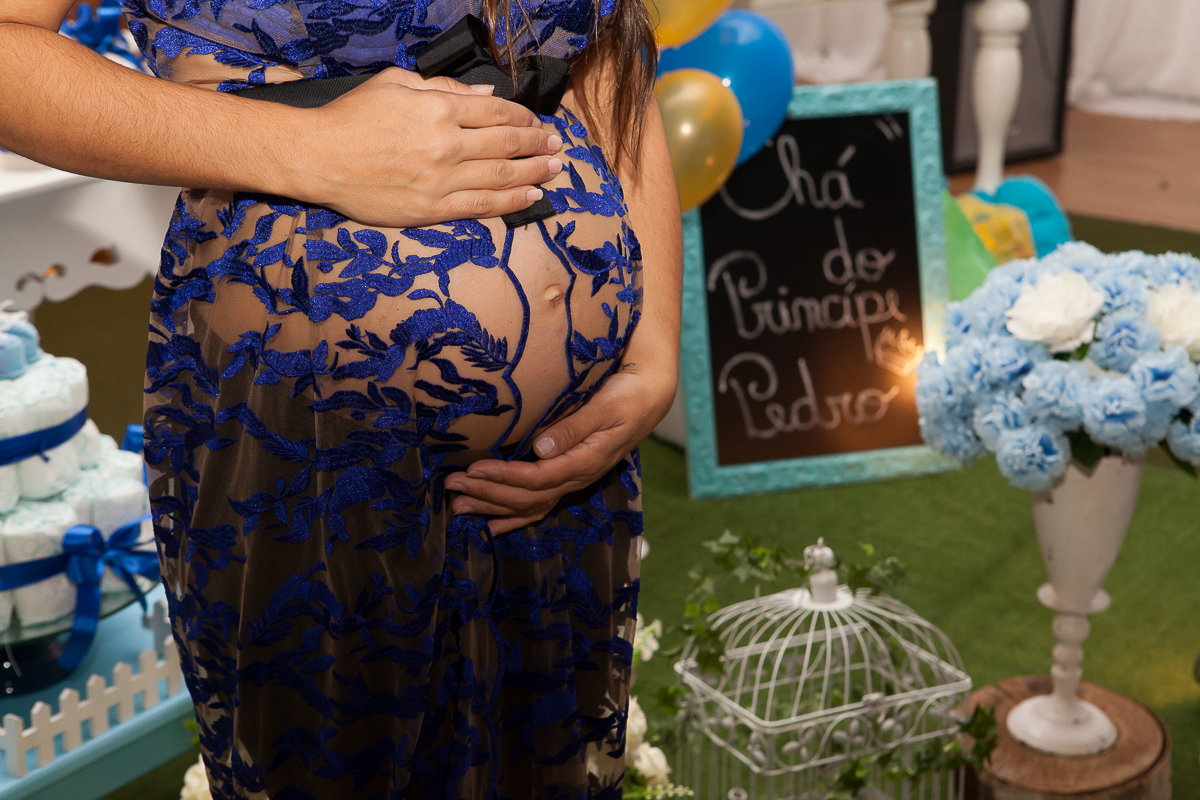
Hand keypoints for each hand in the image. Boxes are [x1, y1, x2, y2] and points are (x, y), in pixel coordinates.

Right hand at [291, 68, 564, 227]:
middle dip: (538, 146)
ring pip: (501, 178)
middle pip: (507, 145)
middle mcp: (446, 146)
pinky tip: (531, 198)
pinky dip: (511, 203)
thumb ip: (444, 89)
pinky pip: (480, 207)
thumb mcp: (396, 83)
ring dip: (534, 174)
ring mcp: (440, 180)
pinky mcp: (430, 210)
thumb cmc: (351, 117)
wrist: (317, 157)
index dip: (525, 119)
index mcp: (439, 110)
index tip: (538, 123)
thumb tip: (485, 96)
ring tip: (555, 172)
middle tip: (558, 147)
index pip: (497, 113)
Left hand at [445, 363, 676, 534]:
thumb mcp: (605, 407)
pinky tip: (492, 525)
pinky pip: (540, 505)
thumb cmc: (627, 397)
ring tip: (458, 506)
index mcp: (585, 461)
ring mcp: (574, 481)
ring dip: (493, 506)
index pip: (538, 478)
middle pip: (527, 496)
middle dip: (488, 494)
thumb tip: (541, 447)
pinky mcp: (569, 477)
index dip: (505, 477)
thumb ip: (574, 427)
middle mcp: (577, 477)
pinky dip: (514, 517)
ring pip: (529, 504)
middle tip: (452, 488)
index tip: (475, 470)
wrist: (650, 398)